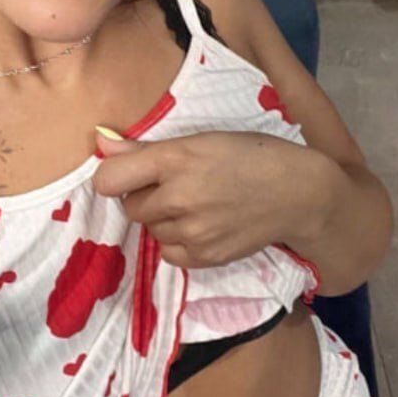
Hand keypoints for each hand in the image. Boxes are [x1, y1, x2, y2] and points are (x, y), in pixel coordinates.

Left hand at [92, 127, 328, 267]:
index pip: (109, 179)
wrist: (298, 193)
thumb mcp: (200, 139)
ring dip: (163, 219)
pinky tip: (201, 225)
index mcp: (175, 159)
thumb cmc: (248, 156)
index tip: (129, 173)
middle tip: (177, 185)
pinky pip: (168, 252)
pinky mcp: (205, 257)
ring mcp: (192, 231)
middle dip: (146, 196)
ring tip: (195, 204)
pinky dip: (177, 241)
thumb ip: (144, 149)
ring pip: (150, 229)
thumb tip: (99, 143)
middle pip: (130, 206)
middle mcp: (179, 197)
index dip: (114, 176)